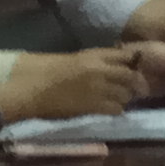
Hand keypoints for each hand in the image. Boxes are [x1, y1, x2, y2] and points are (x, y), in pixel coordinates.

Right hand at [6, 46, 148, 120]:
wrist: (28, 86)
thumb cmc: (45, 70)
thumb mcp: (76, 58)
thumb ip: (97, 62)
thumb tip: (115, 67)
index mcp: (95, 55)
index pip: (128, 56)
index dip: (135, 64)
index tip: (136, 70)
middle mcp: (101, 70)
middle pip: (132, 76)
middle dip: (136, 84)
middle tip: (135, 90)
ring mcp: (99, 88)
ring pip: (127, 94)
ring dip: (125, 98)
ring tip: (119, 100)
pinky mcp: (93, 106)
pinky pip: (116, 109)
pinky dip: (116, 110)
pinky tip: (110, 110)